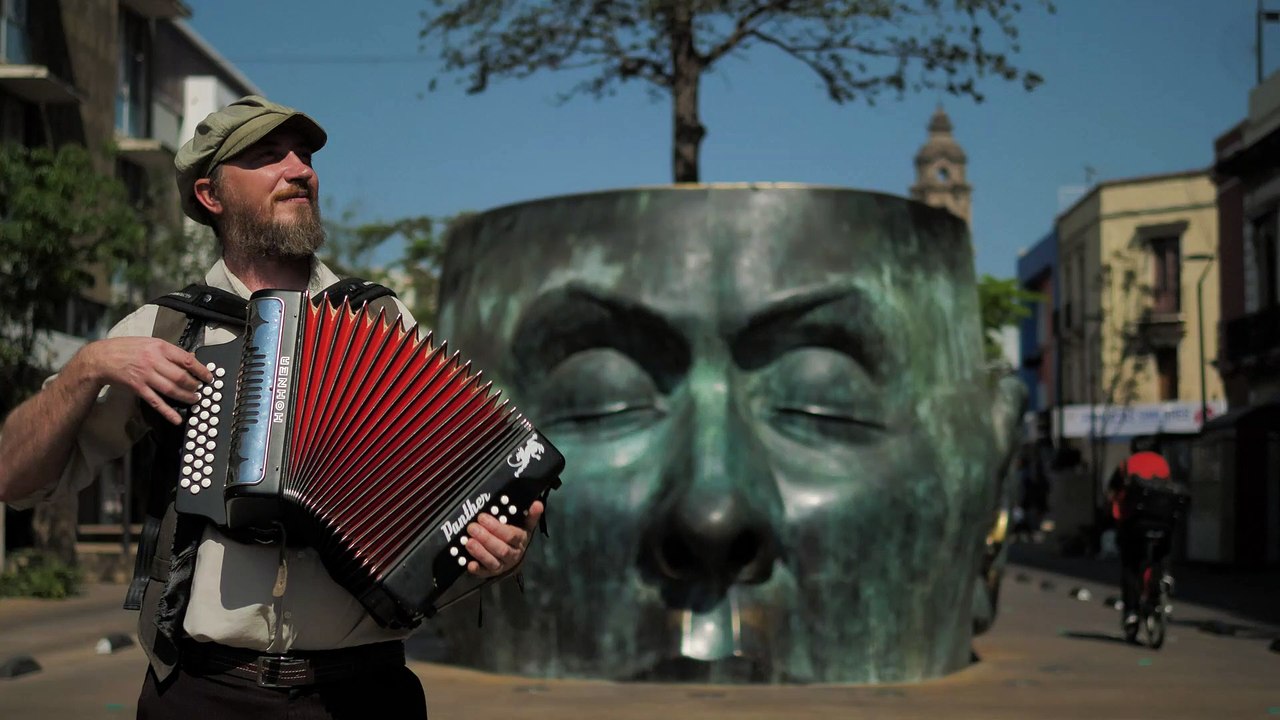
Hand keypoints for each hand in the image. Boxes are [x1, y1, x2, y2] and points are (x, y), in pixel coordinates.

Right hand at [82, 337, 212, 424]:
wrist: (102, 358)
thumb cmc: (127, 348)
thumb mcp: (150, 342)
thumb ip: (169, 351)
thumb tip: (190, 358)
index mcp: (159, 347)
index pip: (186, 359)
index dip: (201, 370)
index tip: (209, 376)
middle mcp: (153, 361)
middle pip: (181, 377)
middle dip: (195, 386)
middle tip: (202, 390)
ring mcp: (146, 376)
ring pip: (171, 390)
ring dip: (186, 397)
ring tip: (195, 400)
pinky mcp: (138, 388)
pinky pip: (156, 402)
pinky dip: (167, 412)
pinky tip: (176, 419)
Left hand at [465, 500, 544, 577]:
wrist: (515, 559)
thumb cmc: (517, 537)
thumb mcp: (525, 525)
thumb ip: (531, 515)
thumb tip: (538, 504)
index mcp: (520, 541)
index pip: (511, 535)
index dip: (496, 528)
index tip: (483, 517)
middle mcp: (512, 555)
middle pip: (501, 549)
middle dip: (486, 538)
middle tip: (472, 528)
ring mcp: (502, 565)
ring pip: (492, 561)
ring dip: (480, 552)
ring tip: (468, 542)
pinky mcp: (491, 573)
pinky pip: (484, 573)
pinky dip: (477, 569)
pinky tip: (470, 564)